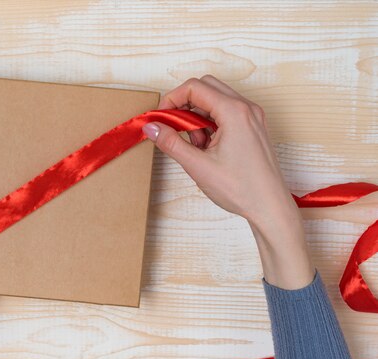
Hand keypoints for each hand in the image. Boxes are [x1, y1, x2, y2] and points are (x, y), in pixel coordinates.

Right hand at [143, 75, 313, 288]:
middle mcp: (246, 109)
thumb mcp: (197, 166)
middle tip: (172, 126)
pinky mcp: (253, 128)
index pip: (194, 87)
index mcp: (234, 112)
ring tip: (195, 145)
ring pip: (216, 100)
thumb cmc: (242, 189)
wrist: (270, 207)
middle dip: (184, 104)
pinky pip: (226, 113)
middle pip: (206, 87)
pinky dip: (210, 123)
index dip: (172, 99)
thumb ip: (171, 143)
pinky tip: (207, 148)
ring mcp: (252, 117)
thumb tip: (152, 127)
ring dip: (198, 115)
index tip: (161, 117)